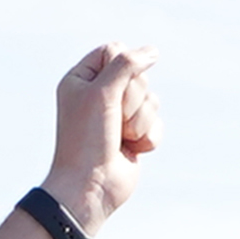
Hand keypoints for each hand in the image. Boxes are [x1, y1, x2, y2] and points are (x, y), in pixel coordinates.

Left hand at [50, 42, 159, 227]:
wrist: (90, 187)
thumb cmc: (87, 139)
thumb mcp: (102, 92)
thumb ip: (127, 64)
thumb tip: (152, 52)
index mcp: (82, 79)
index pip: (114, 50)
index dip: (123, 65)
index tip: (113, 87)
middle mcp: (100, 95)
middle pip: (138, 75)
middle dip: (132, 99)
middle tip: (115, 119)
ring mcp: (119, 116)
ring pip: (152, 99)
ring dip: (140, 120)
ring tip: (121, 137)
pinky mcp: (134, 136)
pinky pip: (157, 123)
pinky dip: (147, 137)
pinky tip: (131, 150)